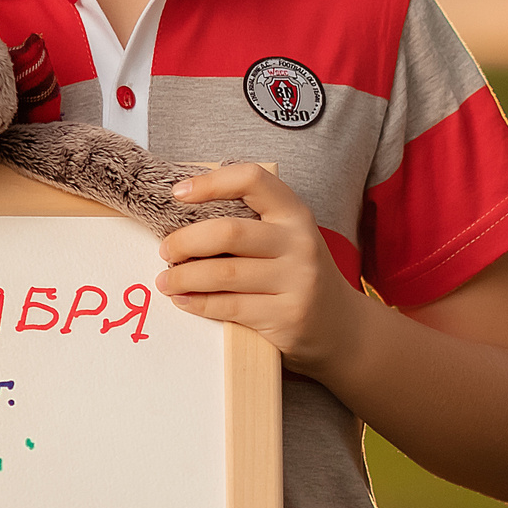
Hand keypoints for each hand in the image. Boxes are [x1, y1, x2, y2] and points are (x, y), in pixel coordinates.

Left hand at [157, 164, 367, 371]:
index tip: (179, 192)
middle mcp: (300, 243)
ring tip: (166, 280)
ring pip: (224, 273)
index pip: (252, 180)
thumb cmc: (297, 276)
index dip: (211, 182)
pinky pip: (230, 306)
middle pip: (228, 232)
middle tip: (166, 250)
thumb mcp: (287, 240)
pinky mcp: (287, 316)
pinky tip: (183, 300)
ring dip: (184, 277)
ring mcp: (297, 281)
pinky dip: (198, 302)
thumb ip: (249, 225)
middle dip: (185, 241)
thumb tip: (182, 220)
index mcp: (295, 214)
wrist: (340, 327)